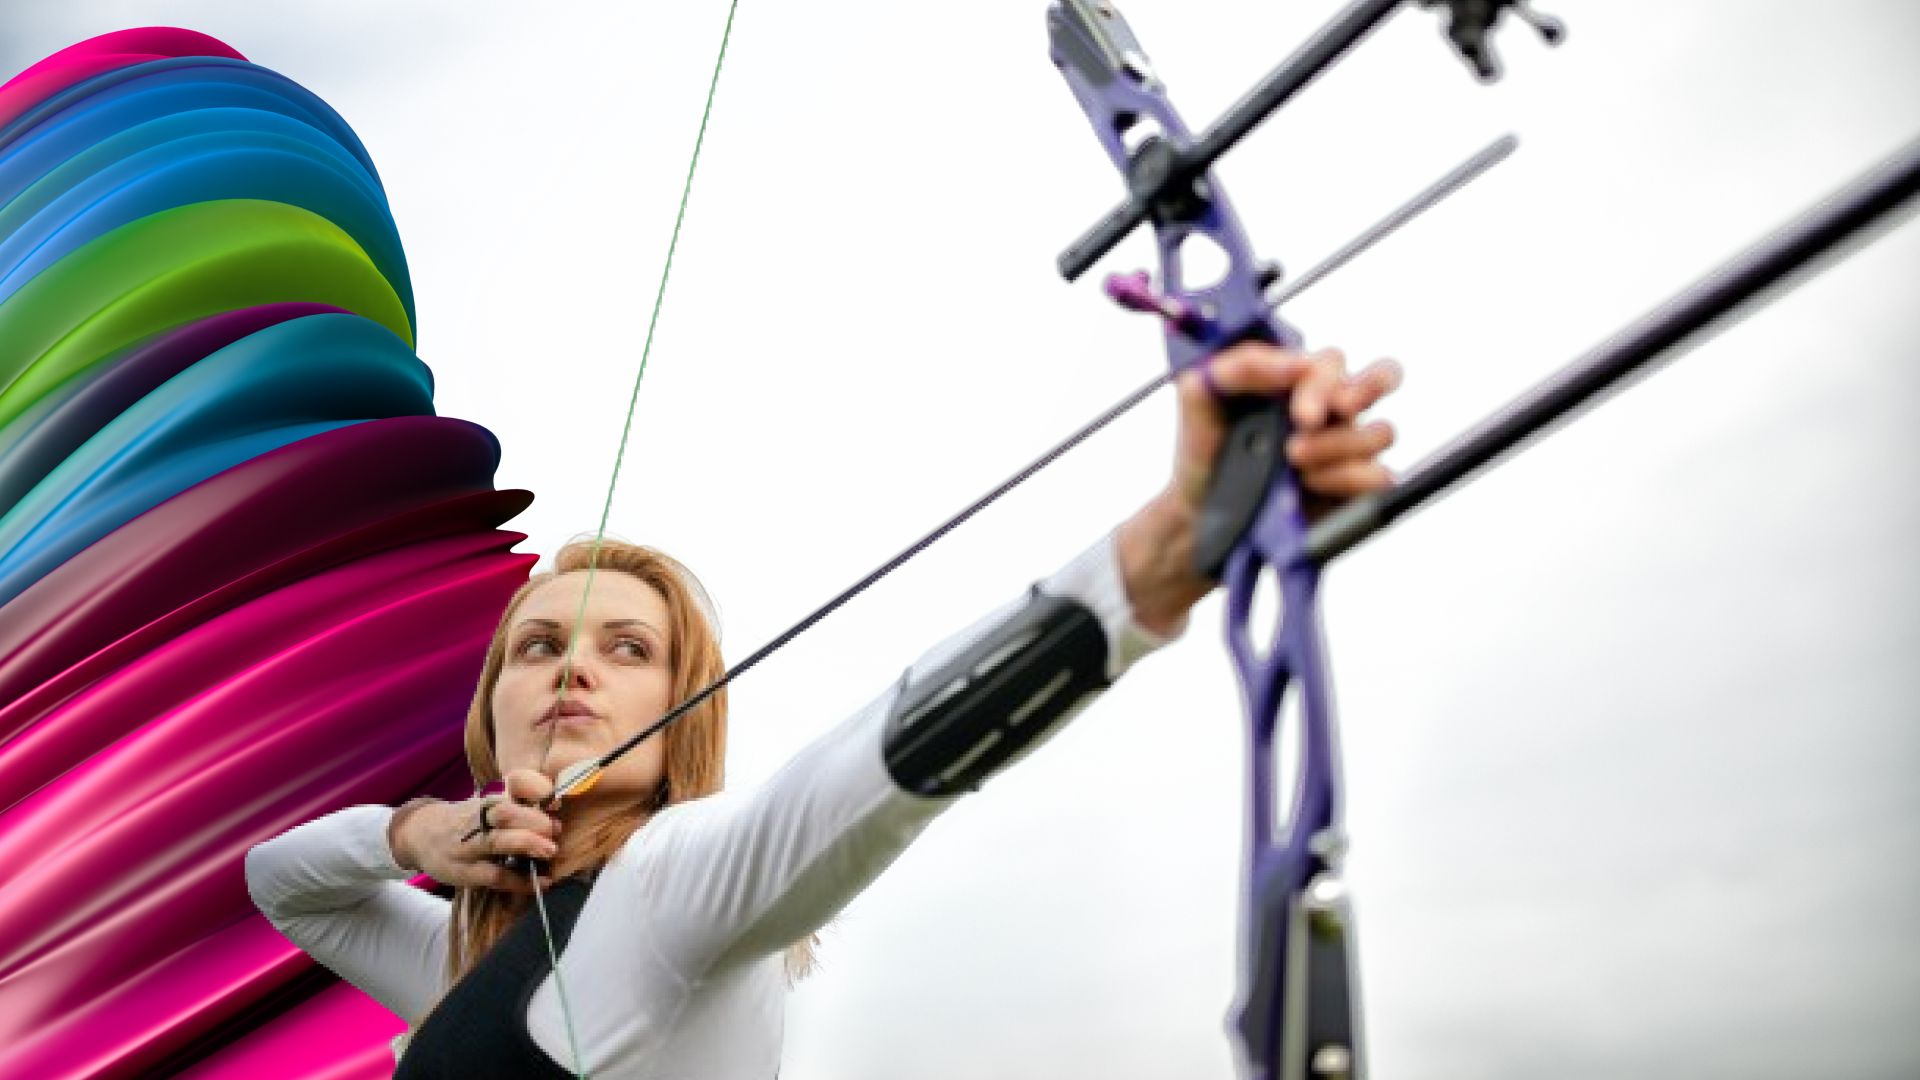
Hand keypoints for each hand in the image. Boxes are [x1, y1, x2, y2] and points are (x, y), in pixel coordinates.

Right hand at [389, 769, 561, 892]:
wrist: (418, 834)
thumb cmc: (466, 820)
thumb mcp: (486, 804)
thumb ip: (518, 804)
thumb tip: (558, 807)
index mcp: (488, 798)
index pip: (512, 783)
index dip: (534, 787)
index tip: (554, 796)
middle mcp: (477, 818)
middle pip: (503, 812)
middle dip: (532, 819)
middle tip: (555, 828)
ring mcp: (469, 846)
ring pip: (496, 842)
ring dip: (525, 844)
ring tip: (550, 850)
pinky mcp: (465, 872)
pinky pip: (494, 877)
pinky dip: (520, 881)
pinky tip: (542, 882)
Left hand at [1119, 342, 1401, 633]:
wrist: (1199, 505)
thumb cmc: (1206, 446)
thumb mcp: (1202, 394)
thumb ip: (1243, 364)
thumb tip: (1298, 362)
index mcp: (1300, 381)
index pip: (1333, 362)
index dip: (1323, 382)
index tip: (1300, 415)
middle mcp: (1332, 410)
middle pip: (1385, 375)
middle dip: (1368, 388)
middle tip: (1323, 418)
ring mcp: (1347, 449)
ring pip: (1380, 432)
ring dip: (1337, 446)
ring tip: (1293, 461)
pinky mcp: (1354, 489)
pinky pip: (1381, 476)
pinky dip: (1347, 479)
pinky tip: (1311, 486)